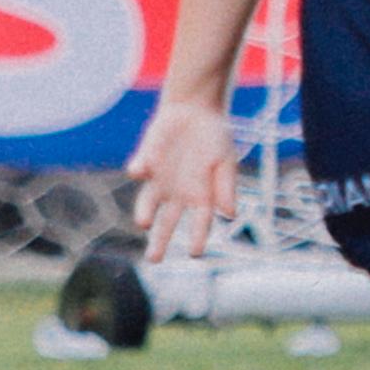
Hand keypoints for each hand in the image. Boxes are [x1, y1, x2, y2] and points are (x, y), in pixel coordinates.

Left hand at [124, 92, 239, 260]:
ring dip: (144, 213)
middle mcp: (177, 194)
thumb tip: (230, 214)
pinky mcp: (145, 163)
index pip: (199, 223)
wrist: (193, 110)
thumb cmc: (214, 136)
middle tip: (154, 260)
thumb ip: (226, 186)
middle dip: (159, 242)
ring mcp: (158, 180)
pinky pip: (139, 171)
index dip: (197, 238)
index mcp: (201, 196)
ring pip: (147, 204)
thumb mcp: (226, 160)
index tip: (194, 253)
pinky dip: (139, 171)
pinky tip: (142, 171)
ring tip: (144, 223)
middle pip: (166, 224)